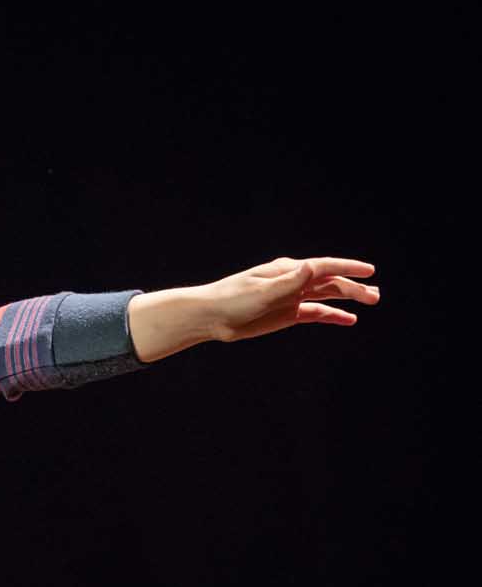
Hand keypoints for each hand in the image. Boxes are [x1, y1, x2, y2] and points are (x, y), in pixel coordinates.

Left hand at [208, 256, 378, 343]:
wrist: (211, 317)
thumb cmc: (231, 300)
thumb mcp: (261, 291)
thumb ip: (288, 282)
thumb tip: (310, 267)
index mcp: (287, 271)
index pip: (324, 267)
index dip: (347, 268)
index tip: (369, 271)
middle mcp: (292, 281)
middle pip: (329, 283)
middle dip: (353, 287)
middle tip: (376, 296)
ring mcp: (291, 298)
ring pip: (326, 297)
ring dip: (348, 299)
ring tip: (371, 302)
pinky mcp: (286, 314)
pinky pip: (315, 314)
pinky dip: (332, 316)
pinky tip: (348, 319)